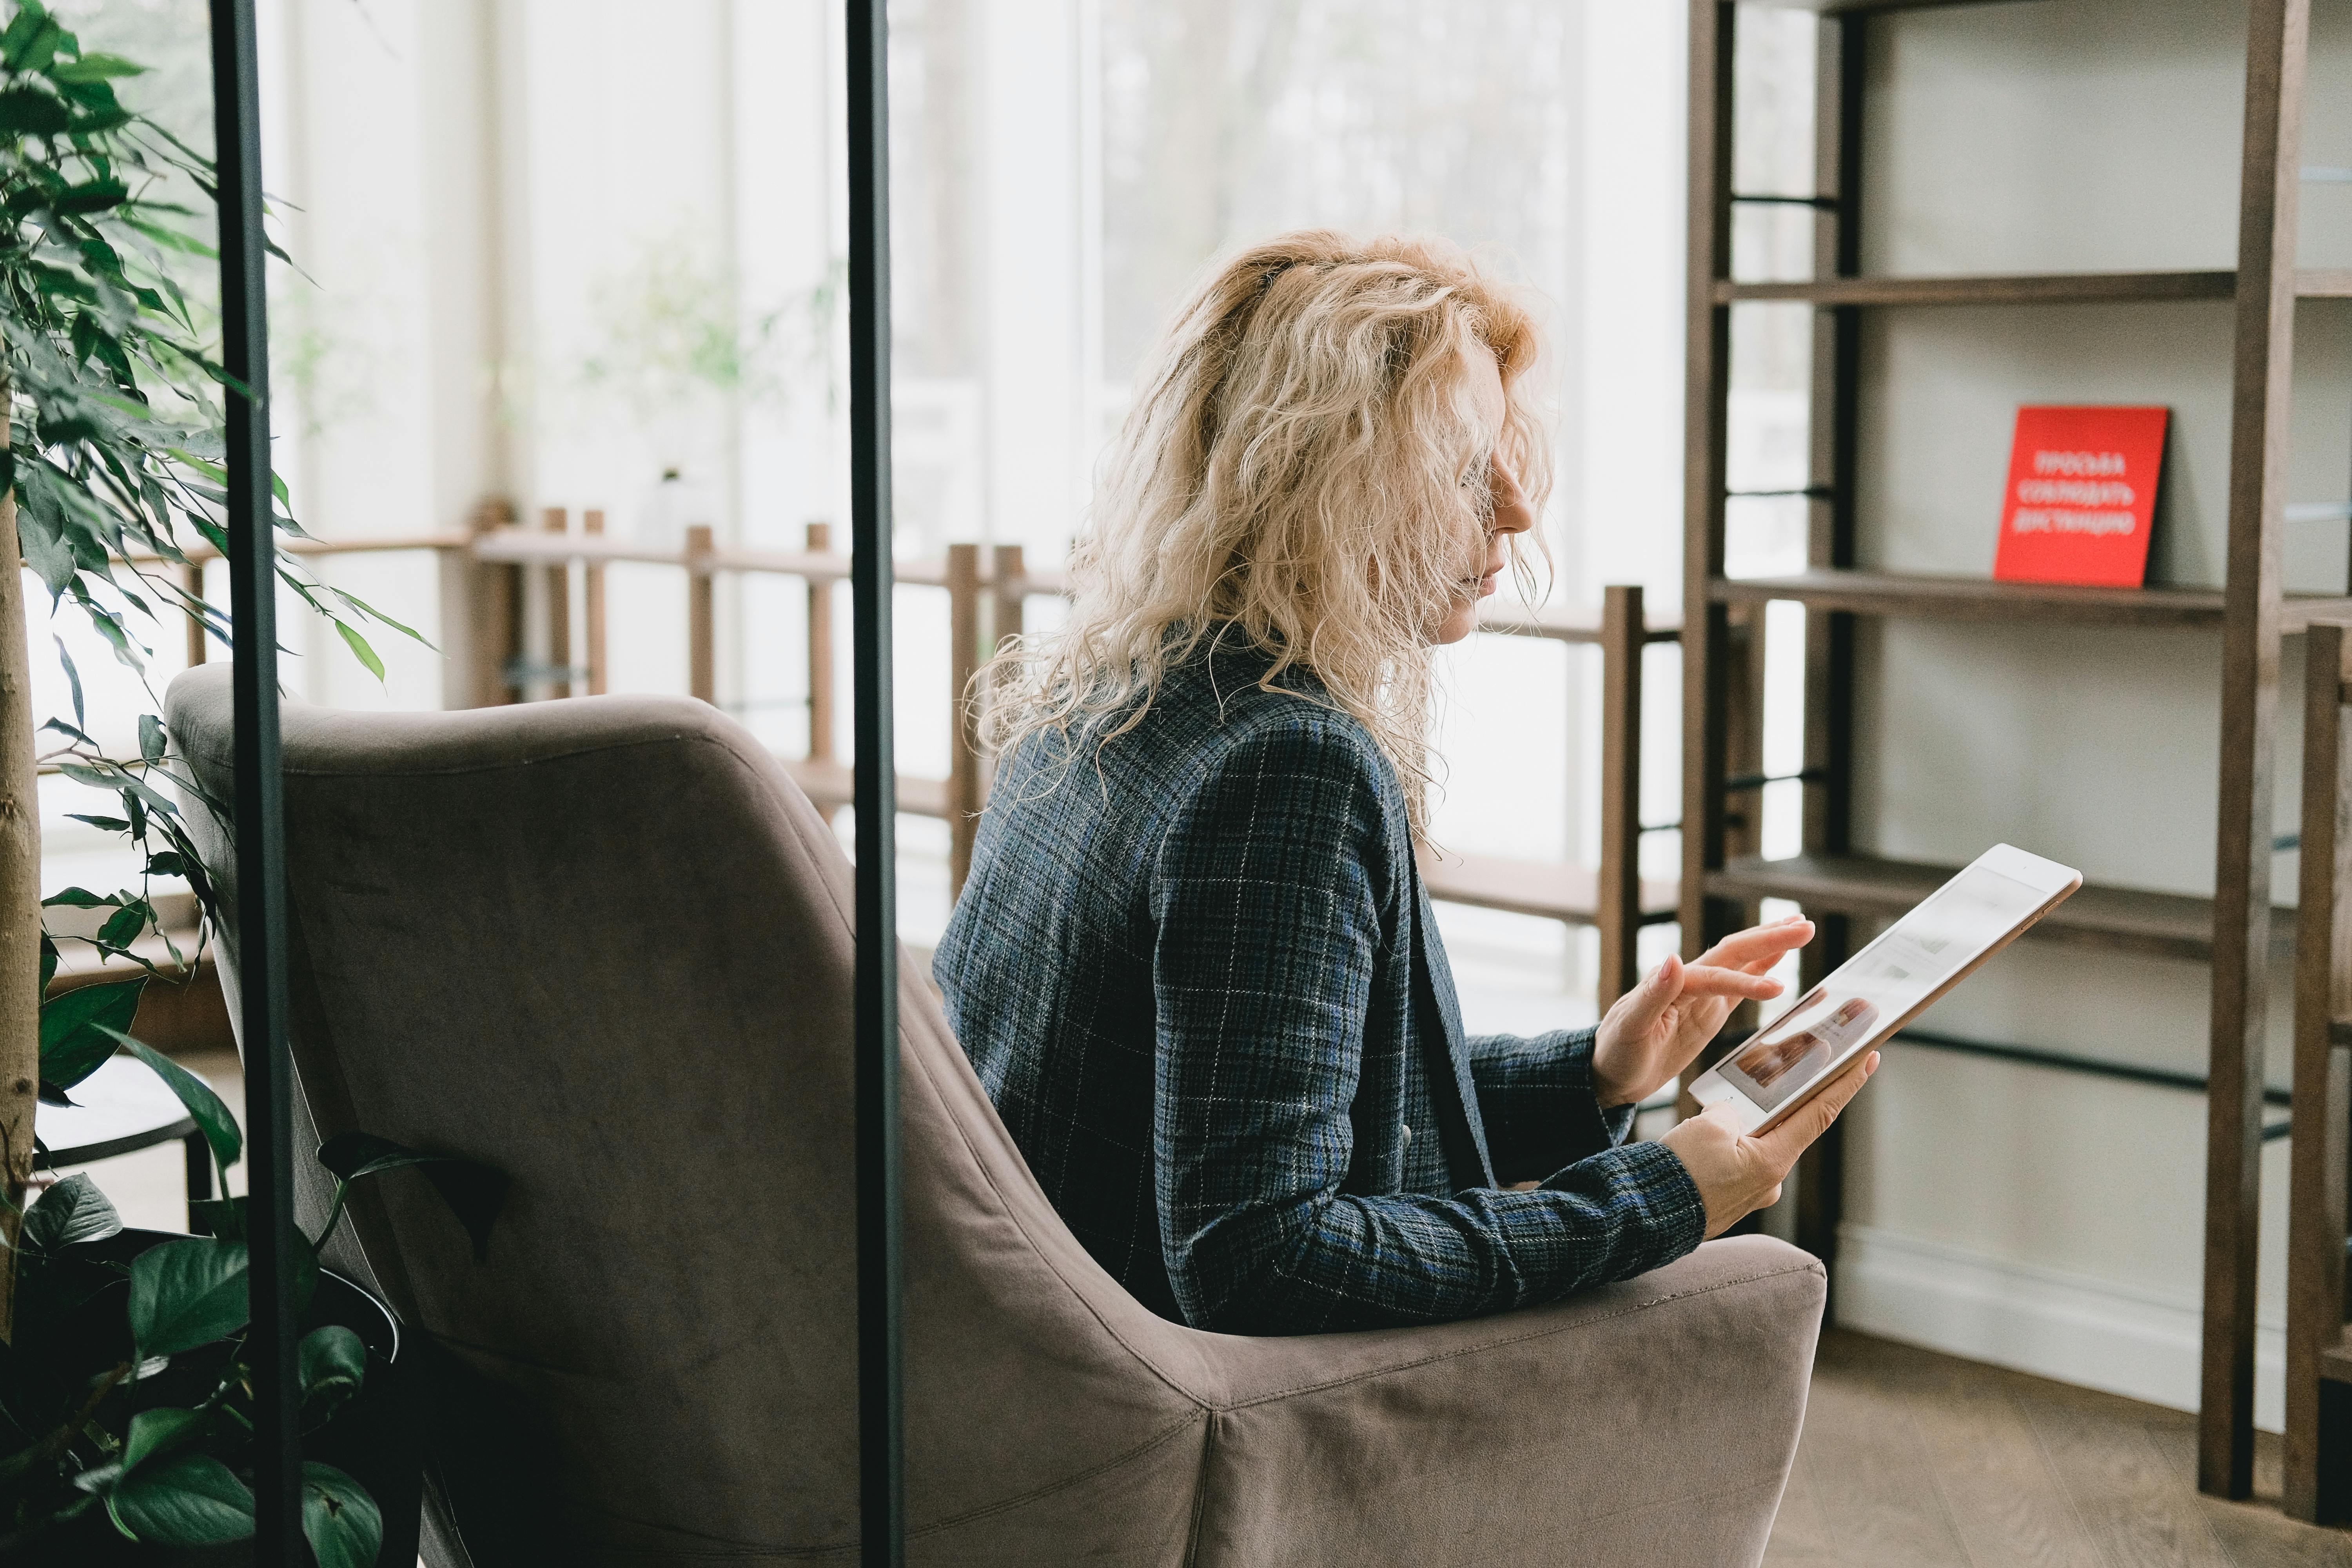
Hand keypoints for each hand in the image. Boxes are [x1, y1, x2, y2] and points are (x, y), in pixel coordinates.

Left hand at [1590, 915, 1814, 1106]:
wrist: (1609, 1072)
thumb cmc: (1616, 1052)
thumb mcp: (1630, 1027)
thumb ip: (1652, 995)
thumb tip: (1673, 958)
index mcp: (1672, 986)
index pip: (1716, 977)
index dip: (1746, 982)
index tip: (1777, 989)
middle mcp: (1688, 983)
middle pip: (1734, 954)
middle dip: (1769, 940)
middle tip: (1805, 926)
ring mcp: (1700, 995)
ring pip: (1740, 962)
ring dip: (1769, 945)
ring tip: (1801, 927)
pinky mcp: (1707, 1011)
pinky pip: (1739, 985)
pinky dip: (1760, 970)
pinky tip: (1779, 958)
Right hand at [1658, 1051, 1876, 1237]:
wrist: (1646, 1217)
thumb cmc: (1678, 1174)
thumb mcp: (1708, 1127)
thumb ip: (1731, 1110)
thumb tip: (1732, 1114)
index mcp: (1772, 1161)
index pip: (1820, 1113)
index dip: (1846, 1084)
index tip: (1868, 1059)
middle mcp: (1769, 1179)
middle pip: (1787, 1126)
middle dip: (1780, 1100)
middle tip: (1777, 1074)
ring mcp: (1750, 1191)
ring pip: (1755, 1143)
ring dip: (1741, 1124)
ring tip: (1712, 1115)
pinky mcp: (1730, 1197)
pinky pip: (1735, 1160)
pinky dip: (1725, 1143)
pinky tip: (1700, 1139)